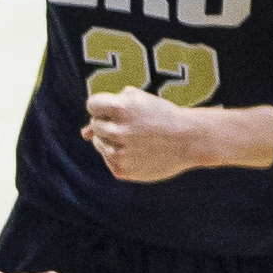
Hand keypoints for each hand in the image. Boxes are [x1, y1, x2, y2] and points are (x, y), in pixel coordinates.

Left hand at [80, 88, 252, 184]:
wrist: (189, 139)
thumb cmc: (162, 116)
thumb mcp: (139, 101)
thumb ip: (108, 110)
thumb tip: (84, 133)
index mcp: (120, 109)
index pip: (92, 105)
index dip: (103, 106)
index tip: (116, 110)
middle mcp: (116, 131)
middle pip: (95, 125)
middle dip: (109, 123)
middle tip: (133, 126)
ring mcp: (118, 153)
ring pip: (99, 144)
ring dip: (112, 140)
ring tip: (136, 139)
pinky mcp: (122, 171)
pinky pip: (109, 160)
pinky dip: (120, 156)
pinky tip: (138, 152)